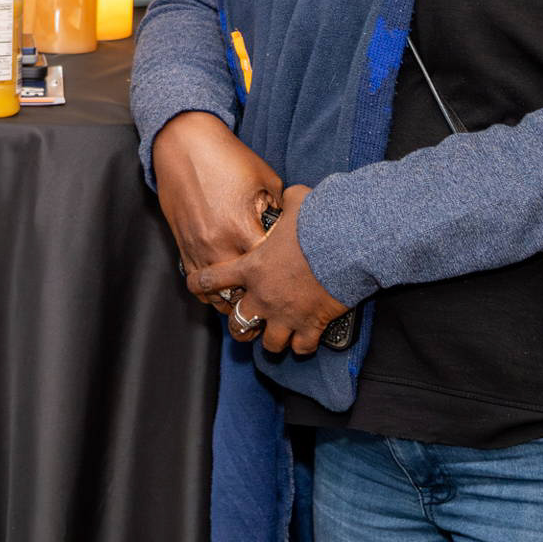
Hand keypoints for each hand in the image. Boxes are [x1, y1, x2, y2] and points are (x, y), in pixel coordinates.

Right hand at [153, 111, 283, 309]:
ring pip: (217, 295)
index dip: (283, 279)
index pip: (269, 270)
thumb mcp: (265, 179)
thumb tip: (294, 230)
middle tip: (277, 303)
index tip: (295, 283)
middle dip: (260, 299)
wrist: (184, 144)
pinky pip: (196, 283)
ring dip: (234, 302)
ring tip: (251, 308)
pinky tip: (225, 294)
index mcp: (242, 227)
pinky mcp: (182, 246)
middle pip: (242, 291)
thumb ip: (280, 209)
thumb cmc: (228, 158)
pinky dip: (211, 293)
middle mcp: (217, 243)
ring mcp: (197, 248)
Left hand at [191, 185, 349, 352]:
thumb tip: (290, 195)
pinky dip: (302, 344)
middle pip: (238, 323)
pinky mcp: (311, 325)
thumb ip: (286, 202)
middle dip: (240, 325)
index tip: (196, 286)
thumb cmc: (318, 223)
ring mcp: (286, 314)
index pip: (211, 279)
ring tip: (276, 335)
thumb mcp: (296, 202)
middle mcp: (263, 295)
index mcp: (252, 267)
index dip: (200, 284)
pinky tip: (304, 338)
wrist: (346, 246)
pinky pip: (302, 347)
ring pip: (269, 343)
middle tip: (246, 322)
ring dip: (271, 340)